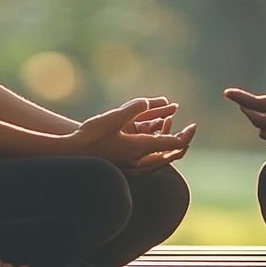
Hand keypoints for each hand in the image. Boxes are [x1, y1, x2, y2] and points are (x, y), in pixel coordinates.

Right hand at [68, 97, 195, 169]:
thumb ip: (133, 109)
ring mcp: (131, 164)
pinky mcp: (124, 163)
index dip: (185, 136)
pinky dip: (153, 145)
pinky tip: (150, 131)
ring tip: (168, 123)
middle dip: (180, 140)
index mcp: (139, 149)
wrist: (71, 155)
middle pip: (168, 154)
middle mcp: (138, 159)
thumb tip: (148, 102)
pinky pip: (147, 157)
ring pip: (158, 156)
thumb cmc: (90, 136)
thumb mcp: (113, 118)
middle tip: (190, 129)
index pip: (171, 145)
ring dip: (165, 140)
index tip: (194, 126)